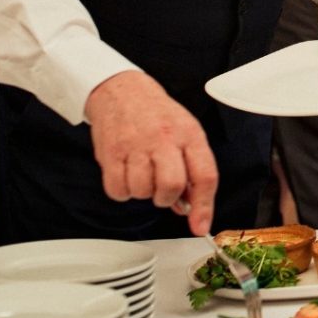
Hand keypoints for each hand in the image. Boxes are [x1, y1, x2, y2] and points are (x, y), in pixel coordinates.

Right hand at [84, 70, 217, 235]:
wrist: (123, 91)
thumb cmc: (158, 115)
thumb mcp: (186, 133)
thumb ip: (192, 169)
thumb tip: (191, 209)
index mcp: (190, 135)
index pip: (205, 175)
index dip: (204, 207)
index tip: (200, 227)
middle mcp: (165, 139)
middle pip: (172, 186)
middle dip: (166, 198)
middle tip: (161, 189)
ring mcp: (136, 145)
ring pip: (142, 191)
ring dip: (142, 192)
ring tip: (142, 173)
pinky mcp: (111, 153)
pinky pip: (117, 190)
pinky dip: (122, 191)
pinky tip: (126, 174)